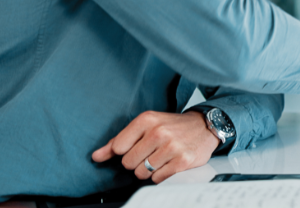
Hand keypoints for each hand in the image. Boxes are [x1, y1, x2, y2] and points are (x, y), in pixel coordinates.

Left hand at [91, 110, 219, 182]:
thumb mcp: (145, 126)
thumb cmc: (172, 127)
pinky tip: (169, 164)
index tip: (137, 146)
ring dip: (149, 170)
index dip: (125, 151)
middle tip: (151, 153)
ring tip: (161, 158)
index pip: (118, 147)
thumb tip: (96, 156)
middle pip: (128, 163)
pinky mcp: (182, 161)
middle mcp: (159, 132)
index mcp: (147, 120)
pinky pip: (157, 178)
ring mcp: (171, 147)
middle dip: (137, 162)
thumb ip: (119, 141)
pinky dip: (161, 175)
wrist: (204, 126)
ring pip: (142, 173)